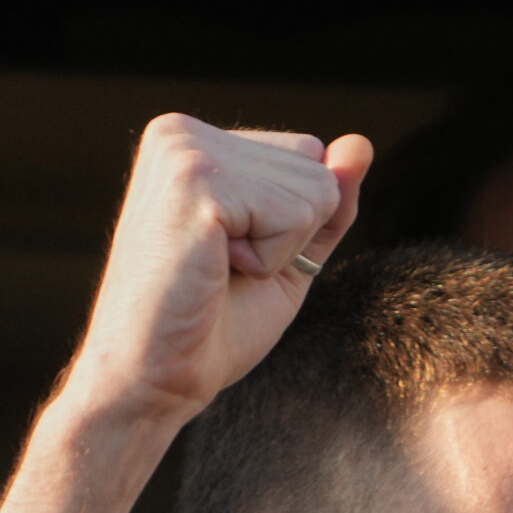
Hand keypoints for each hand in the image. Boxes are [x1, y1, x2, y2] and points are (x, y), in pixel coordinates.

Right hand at [61, 114, 372, 424]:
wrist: (151, 380)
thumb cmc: (210, 327)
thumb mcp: (287, 256)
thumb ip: (326, 202)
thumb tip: (361, 143)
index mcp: (194, 142)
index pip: (308, 153)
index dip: (293, 224)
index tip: (229, 258)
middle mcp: (182, 132)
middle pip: (316, 165)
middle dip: (291, 234)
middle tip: (222, 271)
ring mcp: (185, 150)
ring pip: (316, 189)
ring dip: (281, 250)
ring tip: (217, 271)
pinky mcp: (196, 180)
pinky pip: (296, 215)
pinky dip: (271, 261)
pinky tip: (215, 272)